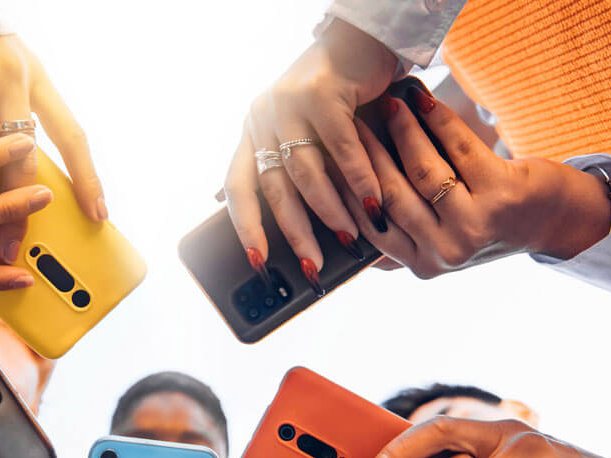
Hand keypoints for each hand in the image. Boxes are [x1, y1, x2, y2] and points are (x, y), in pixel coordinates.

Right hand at [0, 27, 104, 262]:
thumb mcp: (16, 72)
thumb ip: (21, 115)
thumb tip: (24, 179)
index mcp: (40, 82)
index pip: (73, 135)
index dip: (88, 177)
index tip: (99, 215)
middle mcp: (13, 80)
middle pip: (21, 157)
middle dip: (15, 209)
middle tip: (11, 247)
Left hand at [224, 18, 396, 276]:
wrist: (364, 39)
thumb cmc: (341, 95)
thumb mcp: (312, 135)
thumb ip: (302, 172)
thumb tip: (305, 229)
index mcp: (253, 131)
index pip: (237, 187)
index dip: (246, 227)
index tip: (258, 261)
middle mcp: (262, 117)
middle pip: (274, 188)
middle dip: (295, 232)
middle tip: (312, 264)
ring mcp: (287, 103)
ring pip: (306, 172)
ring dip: (330, 210)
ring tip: (348, 235)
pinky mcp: (320, 92)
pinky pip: (340, 149)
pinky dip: (358, 179)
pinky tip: (372, 202)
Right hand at [349, 87, 610, 277]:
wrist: (552, 220)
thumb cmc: (486, 224)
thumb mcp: (438, 243)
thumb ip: (398, 243)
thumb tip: (344, 227)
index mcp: (423, 265)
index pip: (372, 223)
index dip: (350, 187)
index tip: (333, 153)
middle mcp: (446, 251)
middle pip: (391, 196)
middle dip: (368, 154)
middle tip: (352, 122)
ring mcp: (474, 226)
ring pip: (422, 171)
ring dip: (402, 131)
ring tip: (389, 104)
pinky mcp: (501, 194)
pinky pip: (458, 148)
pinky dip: (437, 119)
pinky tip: (422, 100)